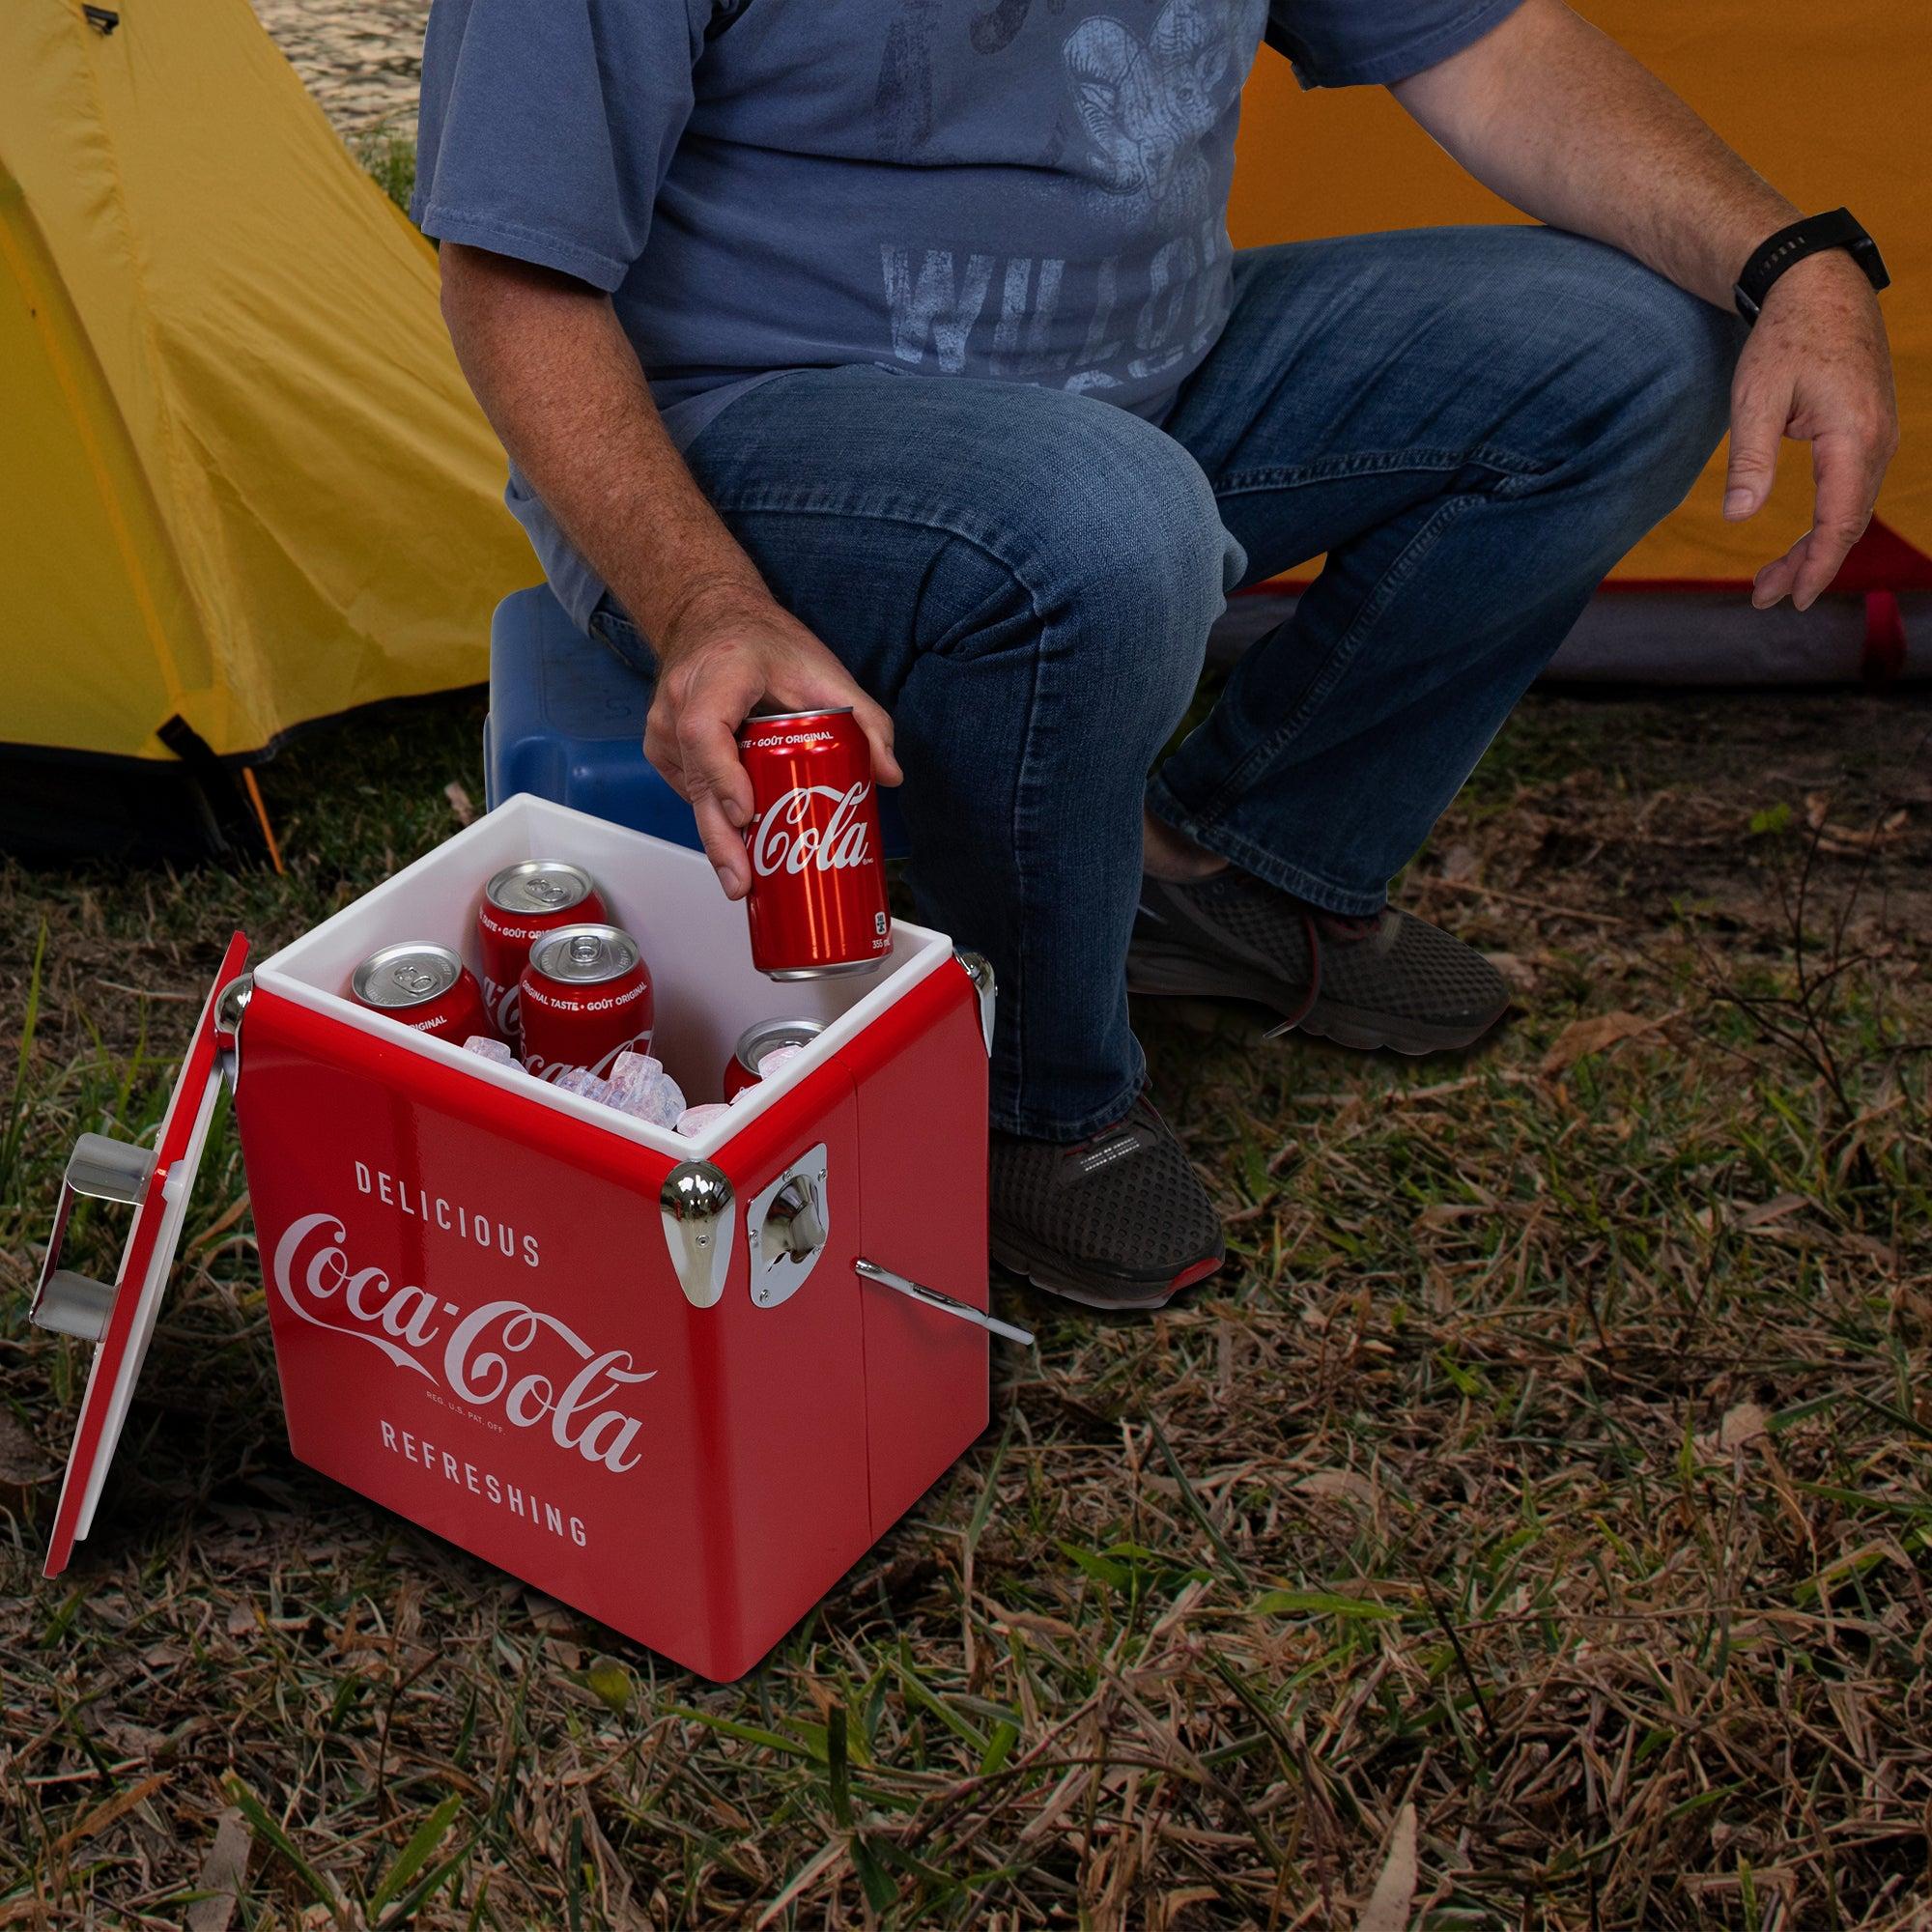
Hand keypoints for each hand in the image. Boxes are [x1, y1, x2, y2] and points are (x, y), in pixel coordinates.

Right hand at [643, 579, 901, 897]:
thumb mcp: (822, 669)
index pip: (706, 730)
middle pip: (695, 779)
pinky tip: (739, 850)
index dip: (724, 776)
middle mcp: (680, 701)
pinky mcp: (664, 749)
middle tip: (742, 882)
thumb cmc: (763, 643)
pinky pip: (690, 791)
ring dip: (718, 838)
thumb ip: (863, 717)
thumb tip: (888, 774)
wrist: (713, 618)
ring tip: (746, 881)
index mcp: (719, 674)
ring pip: (691, 794)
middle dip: (719, 839)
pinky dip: (714, 819)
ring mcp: (664, 728)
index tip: (746, 813)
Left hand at [1723, 251, 1898, 611]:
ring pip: (1852, 511)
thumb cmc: (1785, 338)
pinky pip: (1853, 491)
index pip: (1839, 521)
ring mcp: (1880, 436)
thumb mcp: (1754, 398)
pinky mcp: (1870, 431)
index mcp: (1853, 436)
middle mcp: (1878, 440)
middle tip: (1764, 598)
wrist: (1821, 287)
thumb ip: (1749, 461)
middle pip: (1848, 524)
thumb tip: (1738, 517)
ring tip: (1773, 580)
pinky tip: (1801, 543)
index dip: (1815, 565)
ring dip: (1816, 548)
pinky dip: (1828, 522)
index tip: (1792, 599)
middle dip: (1808, 567)